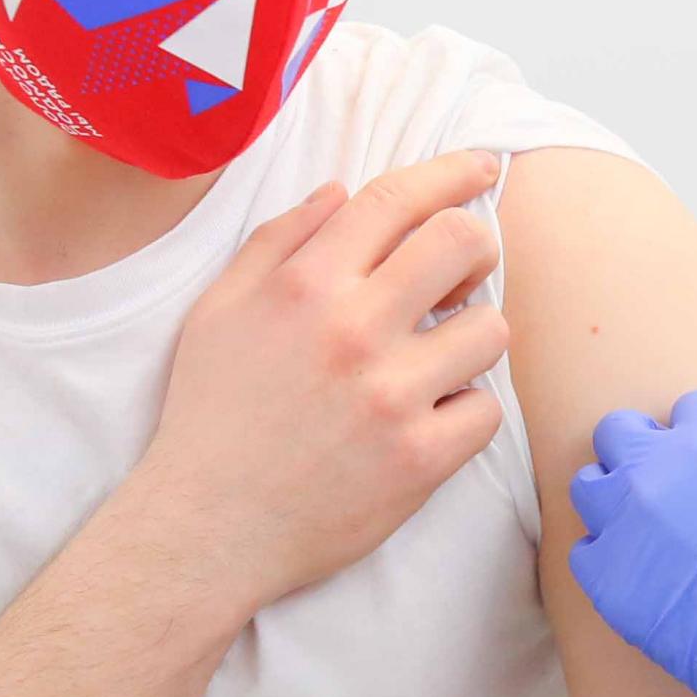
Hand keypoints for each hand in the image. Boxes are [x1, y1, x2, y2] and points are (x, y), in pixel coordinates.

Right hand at [131, 150, 510, 612]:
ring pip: (490, 329)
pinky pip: (486, 410)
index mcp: (304, 285)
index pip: (396, 200)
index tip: (480, 168)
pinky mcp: (420, 459)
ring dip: (470, 339)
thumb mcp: (218, 311)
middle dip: (475, 249)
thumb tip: (341, 191)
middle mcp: (353, 330)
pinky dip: (465, 413)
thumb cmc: (211, 415)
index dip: (451, 173)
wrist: (206, 527)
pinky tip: (426, 420)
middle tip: (460, 278)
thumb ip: (278, 241)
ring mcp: (392, 396)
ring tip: (433, 362)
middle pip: (462, 244)